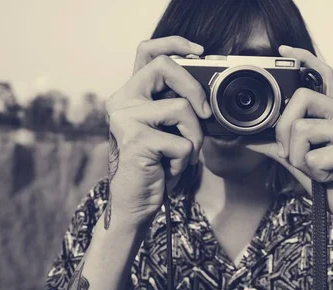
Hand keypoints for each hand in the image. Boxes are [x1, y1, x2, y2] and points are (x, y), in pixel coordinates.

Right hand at [104, 36, 210, 227]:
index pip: (147, 51)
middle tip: (206, 114)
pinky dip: (185, 160)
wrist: (136, 202)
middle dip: (195, 89)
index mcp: (131, 93)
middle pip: (165, 66)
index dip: (175, 43)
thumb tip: (210, 92)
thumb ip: (180, 105)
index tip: (200, 51)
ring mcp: (125, 119)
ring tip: (180, 156)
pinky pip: (182, 142)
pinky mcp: (135, 140)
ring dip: (194, 137)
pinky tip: (169, 170)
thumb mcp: (170, 129)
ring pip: (182, 108)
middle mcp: (122, 100)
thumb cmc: (157, 164)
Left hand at [247, 45, 332, 256]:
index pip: (323, 74)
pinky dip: (316, 174)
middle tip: (294, 155)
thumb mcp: (301, 165)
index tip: (284, 50)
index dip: (304, 58)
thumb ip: (279, 149)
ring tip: (319, 170)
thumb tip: (249, 138)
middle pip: (301, 99)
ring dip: (300, 159)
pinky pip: (316, 157)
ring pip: (303, 129)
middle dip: (284, 131)